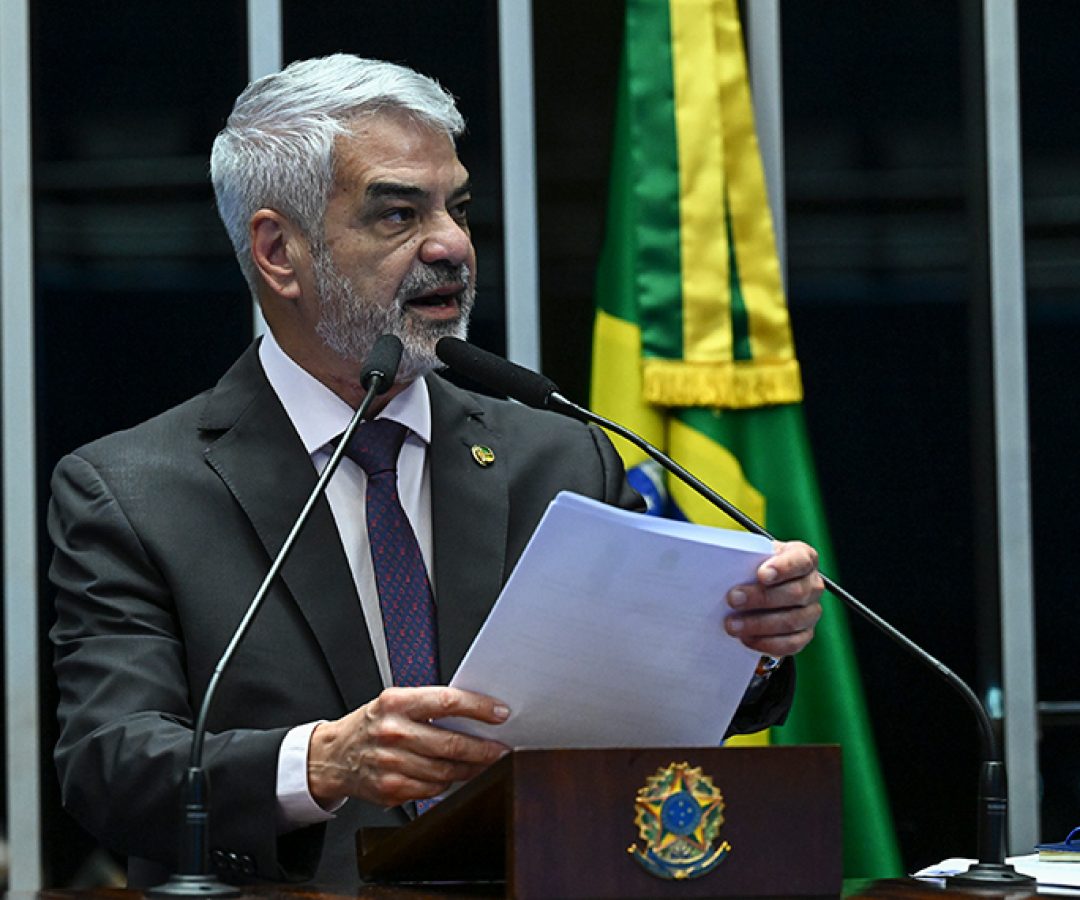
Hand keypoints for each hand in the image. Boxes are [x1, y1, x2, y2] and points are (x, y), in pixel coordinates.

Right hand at [307, 686, 509, 808]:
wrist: (333, 755)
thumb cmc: (372, 724)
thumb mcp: (395, 703)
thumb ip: (429, 705)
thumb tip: (474, 714)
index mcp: (396, 703)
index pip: (447, 702)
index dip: (479, 708)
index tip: (500, 713)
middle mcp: (392, 732)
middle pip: (451, 744)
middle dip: (484, 748)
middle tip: (502, 749)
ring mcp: (390, 764)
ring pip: (446, 771)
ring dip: (471, 769)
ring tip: (483, 763)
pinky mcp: (391, 789)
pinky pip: (432, 790)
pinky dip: (447, 784)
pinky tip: (452, 776)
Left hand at [724, 540, 822, 656]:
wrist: (760, 588)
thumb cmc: (755, 567)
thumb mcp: (752, 556)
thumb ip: (745, 559)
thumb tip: (723, 566)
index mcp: (804, 558)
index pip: (800, 560)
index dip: (783, 568)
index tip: (761, 574)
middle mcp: (813, 585)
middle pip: (795, 593)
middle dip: (761, 598)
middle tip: (733, 599)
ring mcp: (811, 611)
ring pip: (792, 620)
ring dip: (758, 624)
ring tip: (732, 625)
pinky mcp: (805, 634)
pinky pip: (791, 643)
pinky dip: (766, 643)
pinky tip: (746, 638)